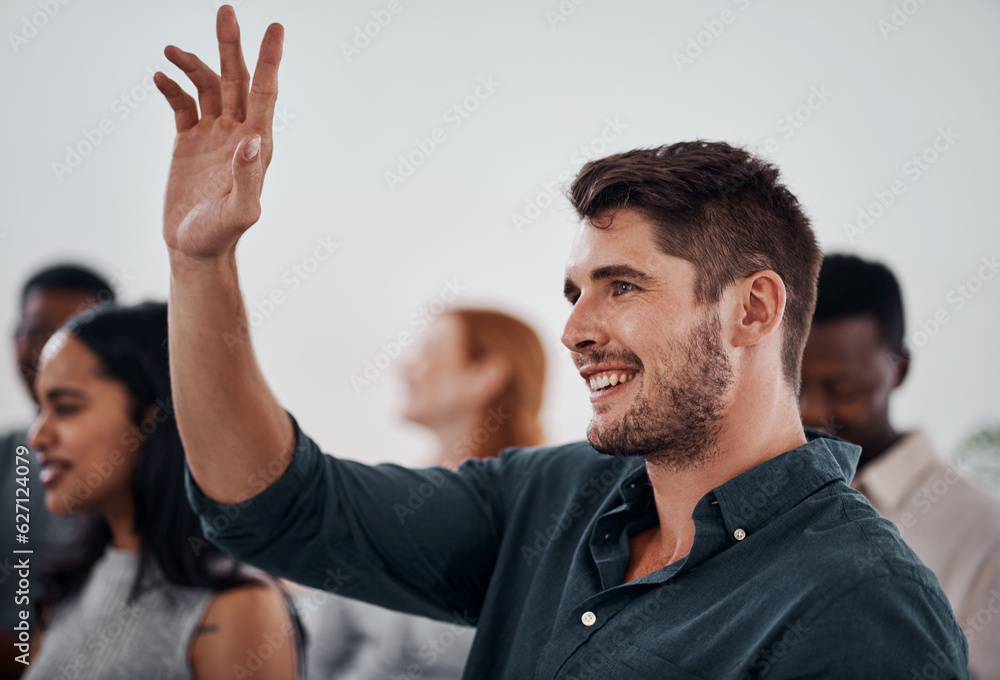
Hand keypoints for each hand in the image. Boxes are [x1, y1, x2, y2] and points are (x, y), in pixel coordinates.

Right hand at [154, 5, 282, 258]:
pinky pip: (182, 104)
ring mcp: (213, 136)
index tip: (275, 27)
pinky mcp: (189, 142)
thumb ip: (249, 179)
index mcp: (256, 144)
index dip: (270, 60)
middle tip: (226, 11)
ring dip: (193, 64)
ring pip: (208, 87)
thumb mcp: (241, 212)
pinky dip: (172, 87)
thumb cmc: (221, 235)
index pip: (264, 93)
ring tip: (170, 50)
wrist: (194, 249)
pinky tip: (159, 76)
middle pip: (236, 80)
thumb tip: (252, 140)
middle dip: (231, 46)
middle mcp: (237, 134)